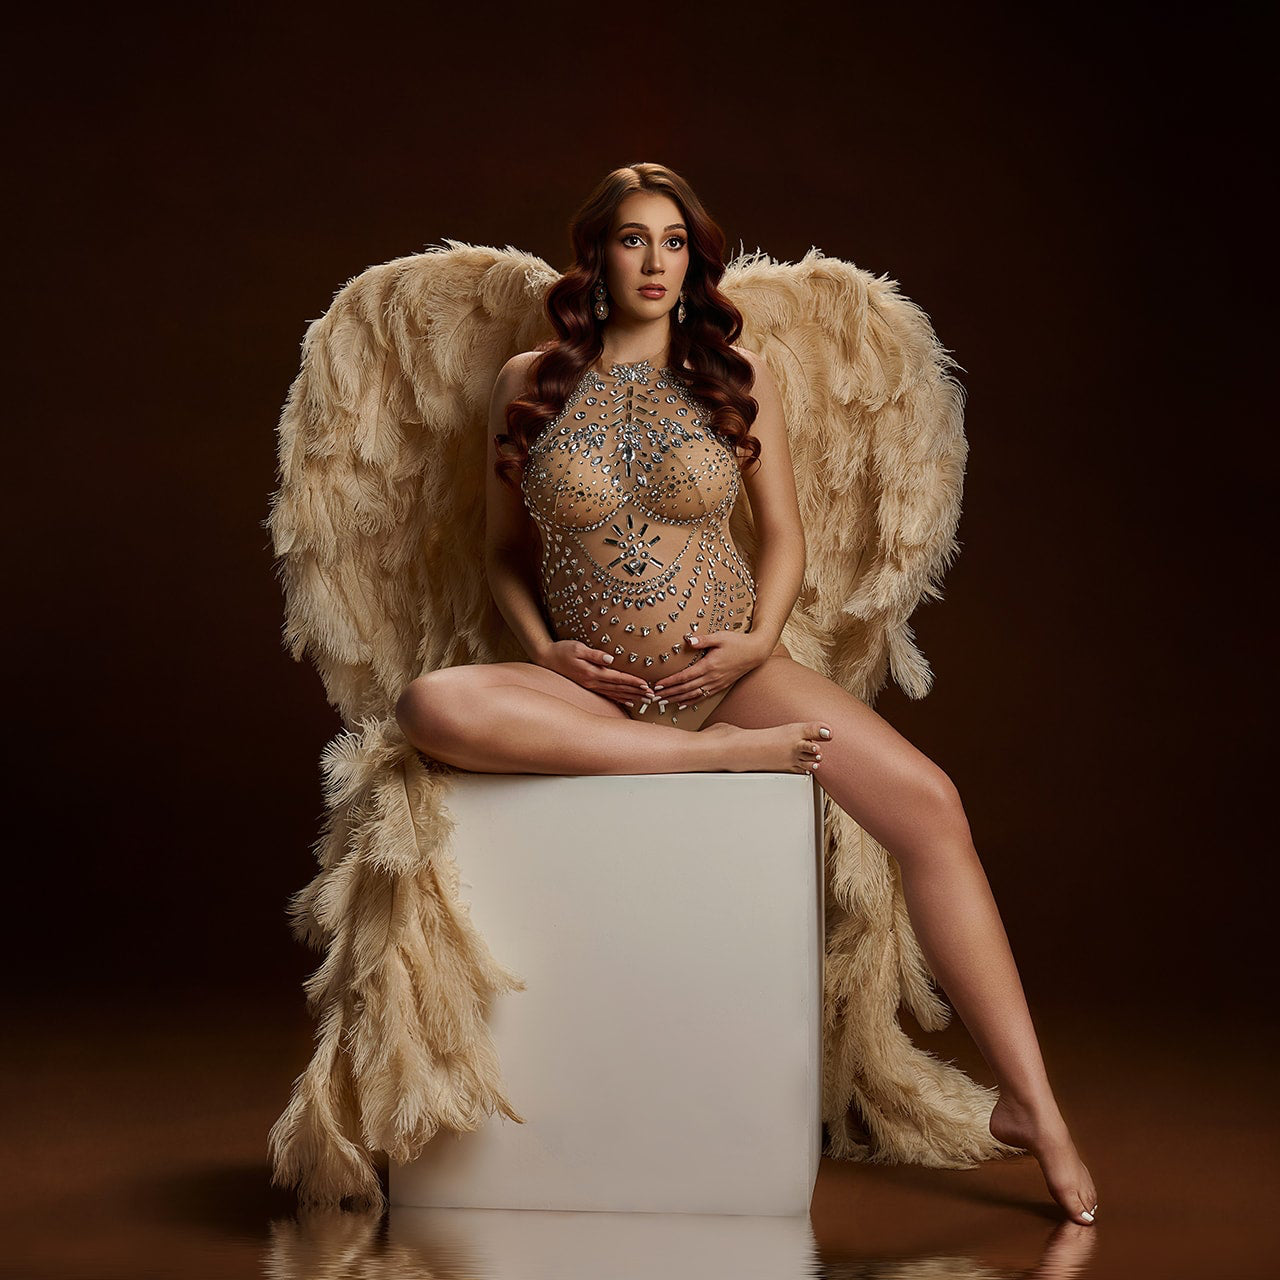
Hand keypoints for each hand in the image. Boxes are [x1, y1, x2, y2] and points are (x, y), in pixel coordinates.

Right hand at [536, 639, 658, 705]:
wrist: (546, 658)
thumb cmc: (562, 650)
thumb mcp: (577, 648)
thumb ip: (594, 654)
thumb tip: (610, 659)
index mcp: (592, 673)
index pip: (617, 678)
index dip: (633, 682)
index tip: (646, 685)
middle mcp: (592, 682)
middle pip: (619, 688)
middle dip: (636, 692)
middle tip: (652, 697)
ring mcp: (590, 686)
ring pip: (615, 693)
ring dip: (631, 697)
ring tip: (644, 700)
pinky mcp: (588, 686)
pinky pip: (607, 695)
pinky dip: (619, 698)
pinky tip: (628, 701)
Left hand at [650, 630, 771, 705]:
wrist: (755, 652)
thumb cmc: (737, 642)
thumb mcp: (720, 637)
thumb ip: (702, 640)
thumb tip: (687, 639)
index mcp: (709, 665)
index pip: (684, 676)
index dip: (670, 682)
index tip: (657, 685)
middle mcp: (712, 678)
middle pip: (686, 689)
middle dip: (669, 693)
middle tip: (654, 698)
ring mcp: (716, 684)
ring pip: (693, 695)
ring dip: (677, 699)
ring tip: (664, 702)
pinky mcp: (720, 686)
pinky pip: (703, 696)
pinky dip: (691, 702)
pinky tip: (682, 704)